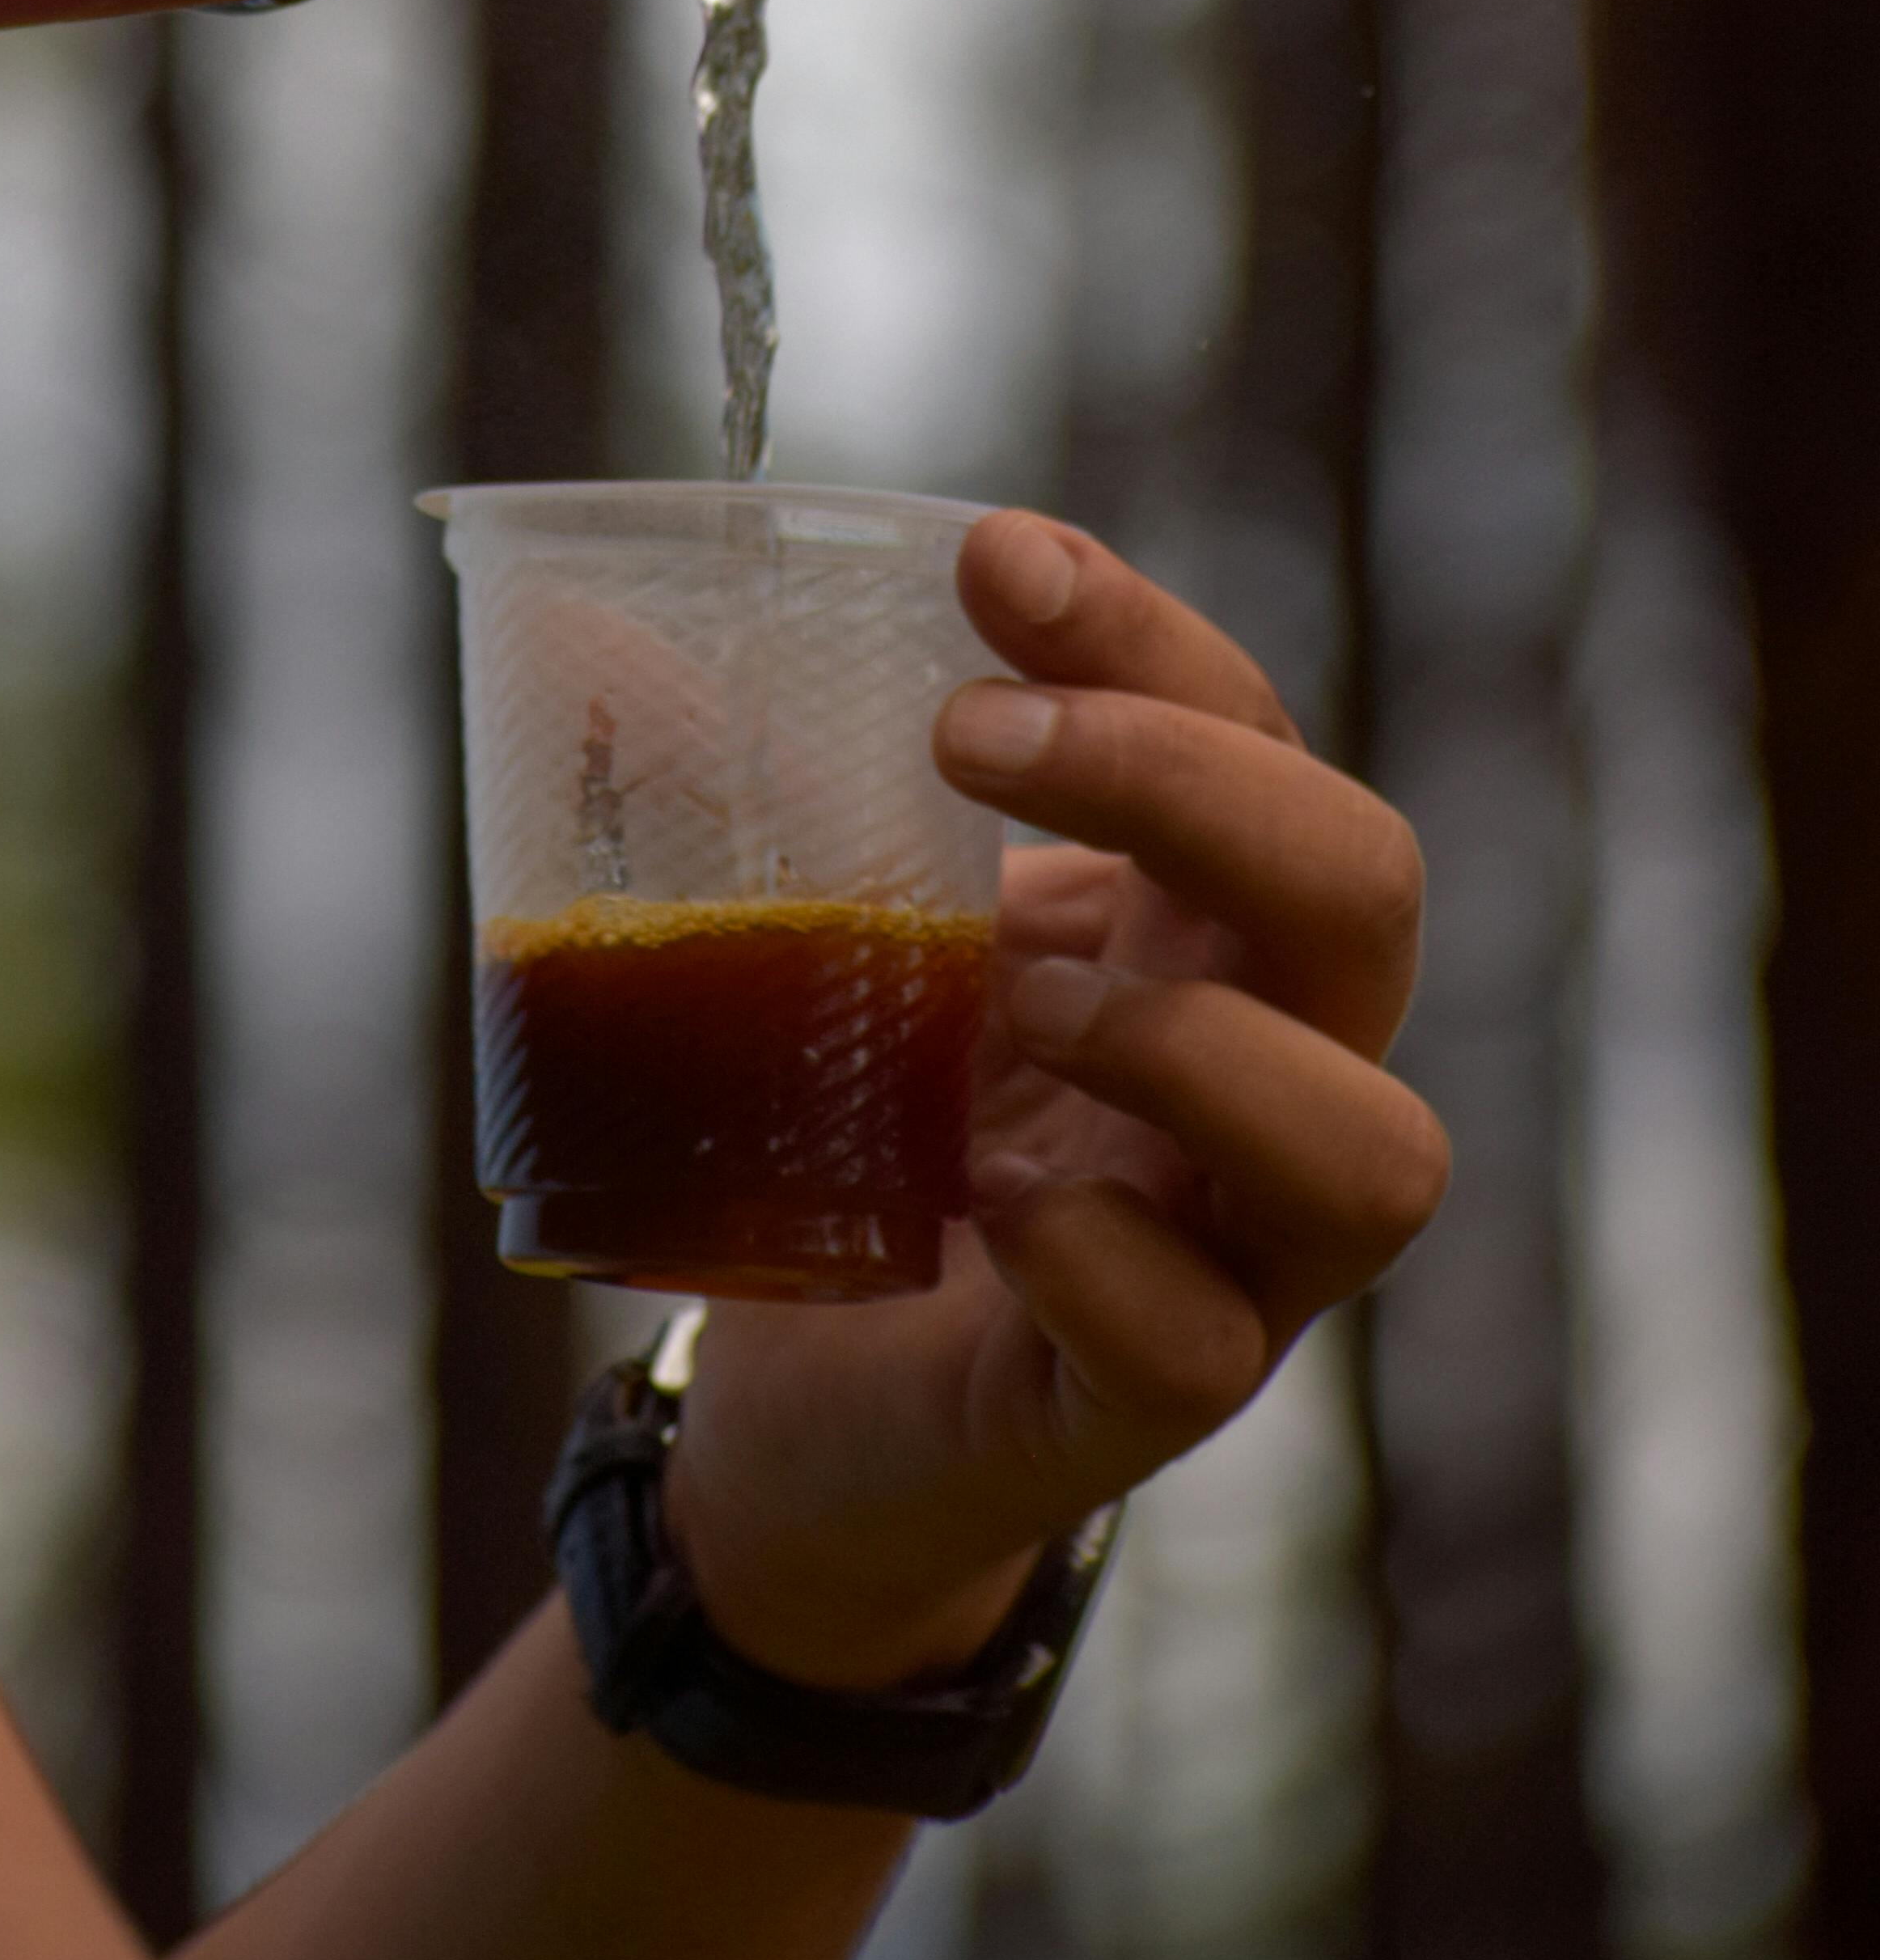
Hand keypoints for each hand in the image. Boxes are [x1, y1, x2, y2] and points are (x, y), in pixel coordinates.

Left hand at [662, 513, 1445, 1688]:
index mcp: (1190, 919)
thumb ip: (738, 787)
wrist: (805, 1402)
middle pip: (1364, 889)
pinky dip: (1097, 1252)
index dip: (1146, 633)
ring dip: (1193, 1044)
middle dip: (1187, 781)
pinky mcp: (1149, 1399)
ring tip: (1013, 998)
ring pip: (1376, 1147)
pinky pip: (1200, 1343)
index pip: (1251, 731)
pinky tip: (983, 1202)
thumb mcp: (817, 933)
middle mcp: (1262, 1066)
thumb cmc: (855, 1124)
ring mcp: (1232, 1249)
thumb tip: (583, 615)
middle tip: (968, 735)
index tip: (992, 556)